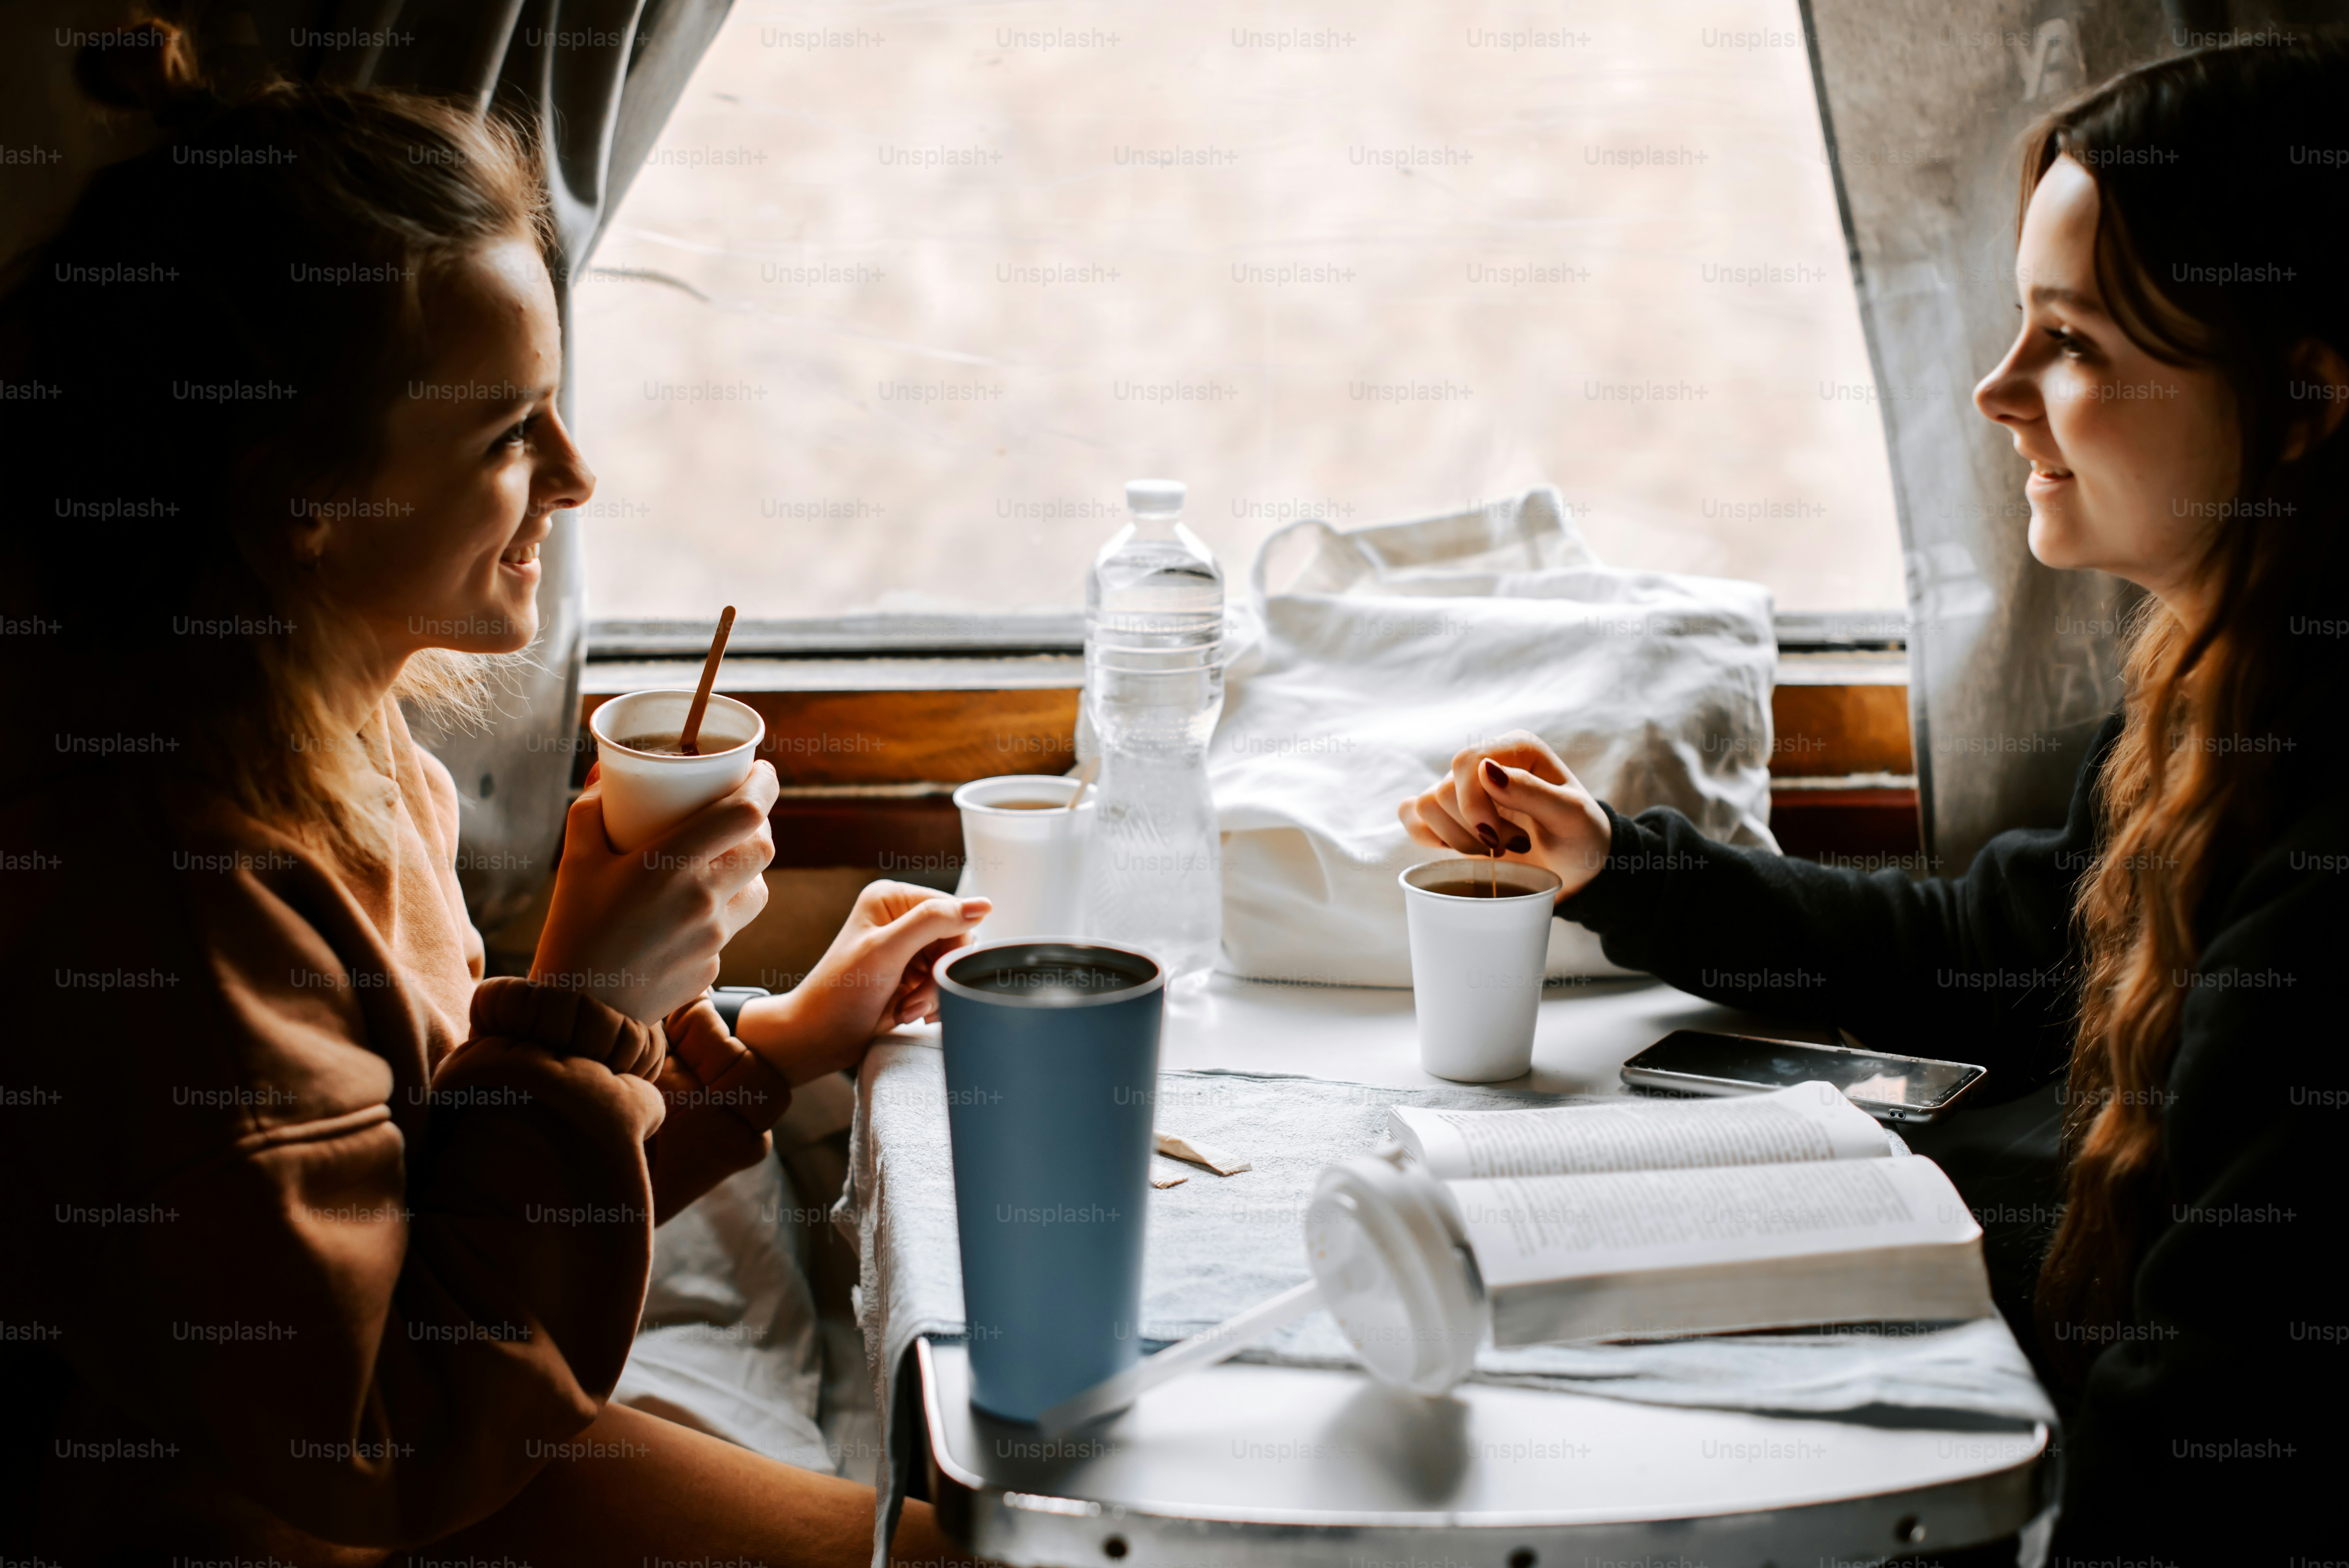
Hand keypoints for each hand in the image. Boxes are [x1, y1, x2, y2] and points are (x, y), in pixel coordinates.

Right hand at [531, 762, 779, 1021]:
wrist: (578, 1012)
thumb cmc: (573, 929)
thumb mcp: (575, 860)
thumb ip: (592, 808)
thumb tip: (605, 770)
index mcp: (673, 863)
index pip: (747, 812)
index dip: (764, 784)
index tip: (761, 770)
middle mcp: (704, 898)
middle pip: (764, 848)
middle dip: (759, 826)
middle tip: (739, 814)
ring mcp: (714, 937)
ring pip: (757, 890)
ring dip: (747, 870)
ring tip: (720, 862)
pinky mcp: (714, 967)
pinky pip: (731, 928)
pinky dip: (721, 912)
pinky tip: (691, 912)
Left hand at [735, 880, 988, 1085]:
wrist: (819, 1038)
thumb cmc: (840, 993)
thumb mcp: (886, 951)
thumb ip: (933, 922)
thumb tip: (982, 905)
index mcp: (892, 898)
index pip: (952, 911)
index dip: (952, 945)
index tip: (933, 973)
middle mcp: (901, 918)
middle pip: (955, 941)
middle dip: (939, 976)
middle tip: (915, 1000)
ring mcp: (908, 949)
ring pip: (952, 967)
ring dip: (935, 995)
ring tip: (907, 1010)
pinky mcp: (912, 976)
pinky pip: (944, 985)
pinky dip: (933, 1004)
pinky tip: (910, 1013)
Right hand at [1397, 729, 1613, 900]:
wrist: (1576, 866)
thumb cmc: (1580, 836)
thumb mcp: (1570, 816)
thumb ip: (1532, 791)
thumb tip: (1485, 770)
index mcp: (1515, 748)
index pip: (1467, 763)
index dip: (1473, 804)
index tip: (1498, 839)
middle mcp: (1485, 761)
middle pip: (1443, 789)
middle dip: (1473, 829)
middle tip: (1510, 845)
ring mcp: (1462, 787)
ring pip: (1425, 806)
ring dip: (1457, 838)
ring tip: (1494, 849)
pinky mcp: (1447, 812)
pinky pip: (1412, 815)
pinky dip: (1430, 837)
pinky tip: (1464, 848)